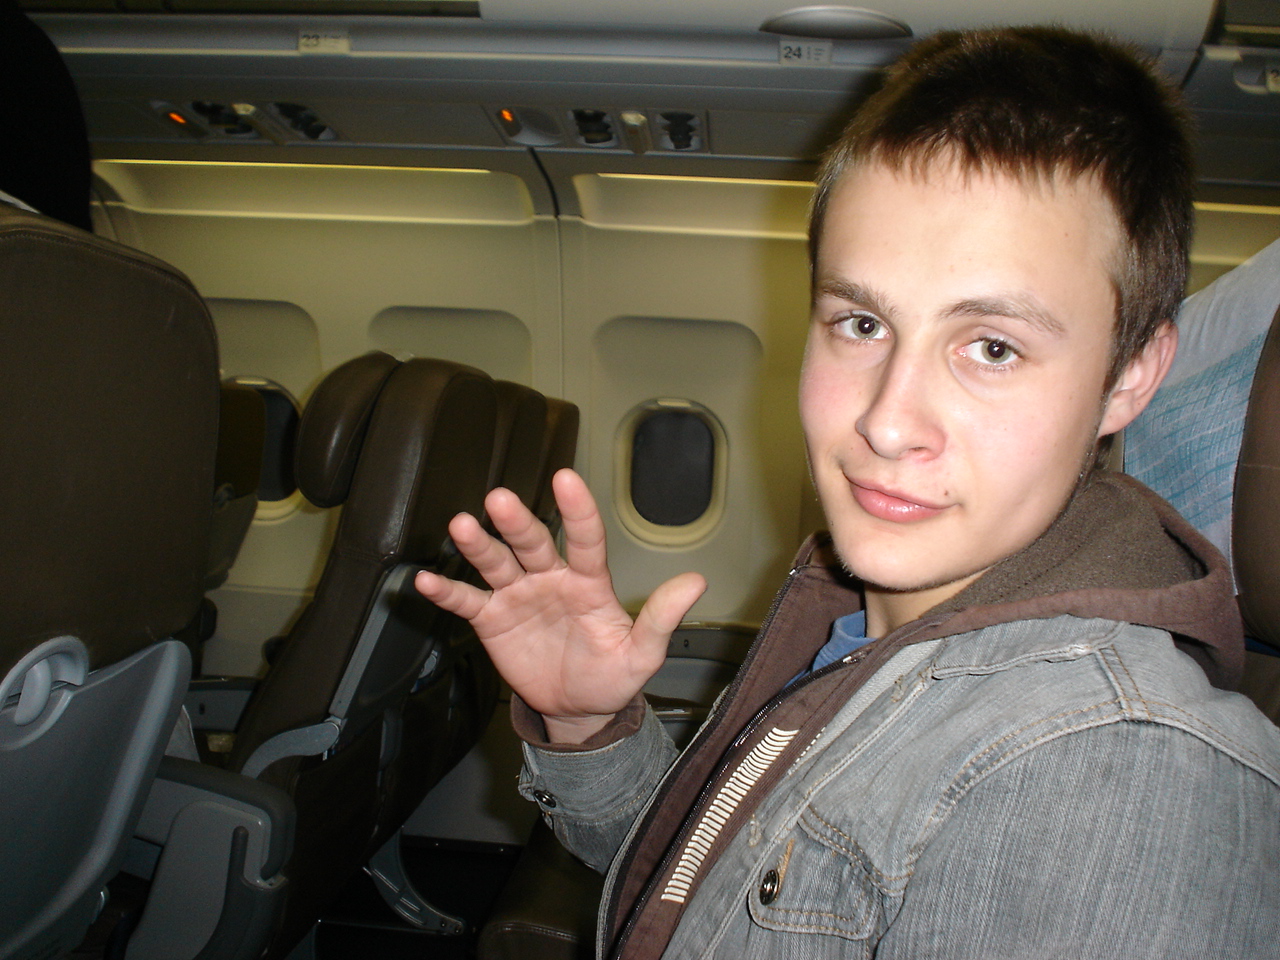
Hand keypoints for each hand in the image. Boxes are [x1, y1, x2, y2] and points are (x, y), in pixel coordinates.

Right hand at [414, 468, 706, 742]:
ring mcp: (519, 596)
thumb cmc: (612, 676)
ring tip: (461, 526)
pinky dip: (446, 591)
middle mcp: (551, 579)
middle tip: (499, 500)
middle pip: (532, 543)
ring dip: (478, 545)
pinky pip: (467, 601)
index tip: (566, 479)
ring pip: (497, 562)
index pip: (584, 539)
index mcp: (589, 582)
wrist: (578, 710)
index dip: (577, 511)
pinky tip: (425, 579)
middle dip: (516, 522)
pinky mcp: (493, 620)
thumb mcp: (642, 655)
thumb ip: (662, 619)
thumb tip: (695, 583)